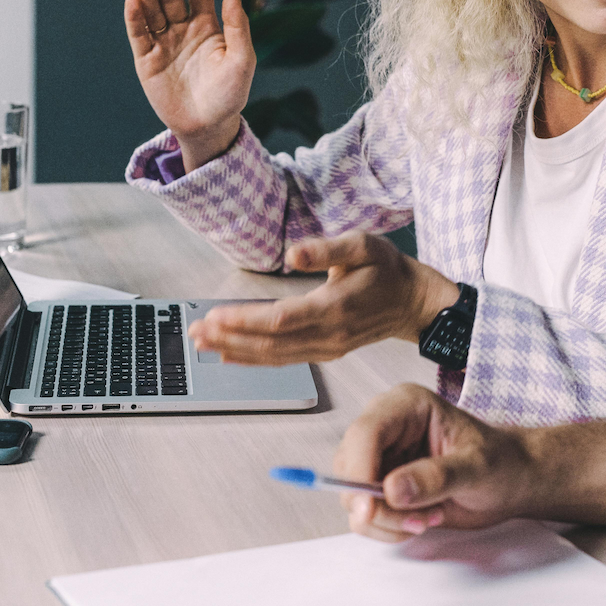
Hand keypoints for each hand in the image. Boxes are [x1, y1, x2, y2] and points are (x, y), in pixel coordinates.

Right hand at [124, 0, 254, 170]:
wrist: (209, 127)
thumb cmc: (230, 95)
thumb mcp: (242, 61)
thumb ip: (238, 27)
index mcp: (208, 25)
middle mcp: (183, 29)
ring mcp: (164, 43)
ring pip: (152, 11)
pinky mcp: (146, 60)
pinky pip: (139, 35)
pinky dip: (134, 18)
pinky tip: (132, 1)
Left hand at [186, 231, 459, 363]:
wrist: (411, 301)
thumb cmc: (386, 269)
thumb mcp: (363, 245)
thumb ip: (327, 248)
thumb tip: (293, 253)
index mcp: (335, 307)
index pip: (280, 320)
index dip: (245, 320)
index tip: (214, 315)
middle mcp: (329, 334)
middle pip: (270, 344)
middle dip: (228, 338)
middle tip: (194, 332)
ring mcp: (327, 348)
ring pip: (274, 356)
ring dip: (235, 350)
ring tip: (201, 343)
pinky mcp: (325, 352)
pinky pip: (283, 360)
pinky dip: (253, 359)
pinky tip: (229, 354)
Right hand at [332, 383, 535, 541]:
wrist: (511, 481)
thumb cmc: (501, 462)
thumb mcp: (477, 467)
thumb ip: (437, 477)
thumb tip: (392, 490)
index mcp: (407, 406)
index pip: (365, 432)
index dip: (359, 471)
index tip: (369, 508)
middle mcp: (387, 429)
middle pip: (350, 467)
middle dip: (377, 504)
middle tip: (418, 519)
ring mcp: (381, 459)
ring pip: (353, 496)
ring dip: (387, 520)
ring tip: (429, 517)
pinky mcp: (381, 488)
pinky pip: (365, 515)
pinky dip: (389, 528)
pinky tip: (423, 519)